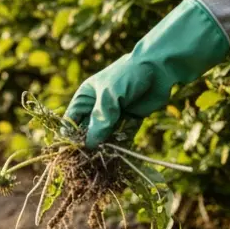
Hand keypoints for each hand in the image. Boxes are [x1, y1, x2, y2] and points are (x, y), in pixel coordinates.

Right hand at [63, 0, 229, 147]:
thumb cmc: (128, 75)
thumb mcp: (110, 96)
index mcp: (86, 97)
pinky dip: (123, 145)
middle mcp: (98, 107)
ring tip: (106, 160)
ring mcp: (115, 114)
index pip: (71, 121)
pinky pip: (124, 136)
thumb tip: (89, 145)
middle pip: (88, 132)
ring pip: (106, 136)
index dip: (70, 138)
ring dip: (106, 147)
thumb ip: (100, 120)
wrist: (160, 67)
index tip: (73, 153)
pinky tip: (122, 155)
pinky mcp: (131, 119)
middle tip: (91, 161)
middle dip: (89, 145)